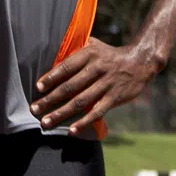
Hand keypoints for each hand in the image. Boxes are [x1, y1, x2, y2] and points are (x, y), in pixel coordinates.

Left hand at [32, 40, 160, 132]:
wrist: (141, 61)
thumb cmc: (110, 55)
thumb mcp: (95, 45)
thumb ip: (75, 49)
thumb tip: (52, 54)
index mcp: (91, 54)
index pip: (67, 66)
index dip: (52, 77)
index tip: (38, 87)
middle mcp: (98, 69)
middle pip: (71, 86)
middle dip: (50, 99)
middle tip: (34, 109)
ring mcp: (107, 84)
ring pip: (81, 101)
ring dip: (62, 113)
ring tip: (46, 122)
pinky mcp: (115, 97)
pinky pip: (98, 112)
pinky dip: (84, 122)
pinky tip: (72, 130)